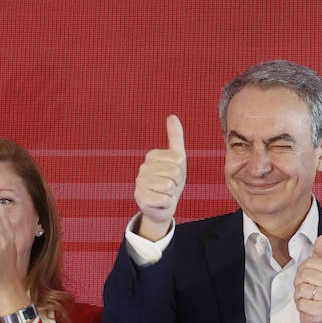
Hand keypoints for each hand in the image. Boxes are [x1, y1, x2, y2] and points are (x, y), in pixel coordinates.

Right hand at [134, 115, 186, 240]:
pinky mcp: (140, 198)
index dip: (181, 169)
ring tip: (165, 192)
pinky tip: (160, 202)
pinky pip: (164, 199)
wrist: (162, 207)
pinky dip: (166, 203)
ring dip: (171, 192)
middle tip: (170, 185)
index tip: (174, 174)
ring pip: (168, 185)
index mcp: (152, 156)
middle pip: (174, 172)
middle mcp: (143, 168)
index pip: (178, 159)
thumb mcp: (177, 159)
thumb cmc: (171, 181)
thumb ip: (175, 137)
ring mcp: (140, 183)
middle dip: (177, 182)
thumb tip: (172, 116)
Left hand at [295, 235, 321, 322]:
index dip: (302, 271)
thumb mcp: (320, 272)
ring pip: (301, 289)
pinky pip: (301, 303)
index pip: (308, 263)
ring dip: (299, 295)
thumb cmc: (319, 292)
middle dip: (299, 283)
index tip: (309, 279)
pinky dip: (300, 305)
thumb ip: (320, 255)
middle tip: (307, 290)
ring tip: (308, 298)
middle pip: (303, 275)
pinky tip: (308, 307)